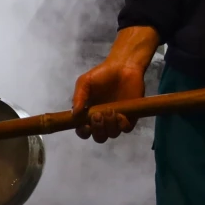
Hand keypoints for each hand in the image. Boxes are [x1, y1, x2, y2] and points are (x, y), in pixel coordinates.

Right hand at [73, 25, 160, 142]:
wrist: (124, 67)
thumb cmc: (102, 75)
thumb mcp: (84, 82)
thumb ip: (78, 97)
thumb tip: (74, 114)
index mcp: (89, 114)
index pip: (84, 131)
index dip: (83, 132)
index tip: (85, 126)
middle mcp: (103, 120)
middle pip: (99, 137)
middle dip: (97, 130)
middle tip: (98, 115)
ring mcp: (116, 120)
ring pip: (112, 134)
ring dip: (109, 126)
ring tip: (110, 110)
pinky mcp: (130, 117)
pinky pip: (125, 129)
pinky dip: (122, 125)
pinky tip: (120, 115)